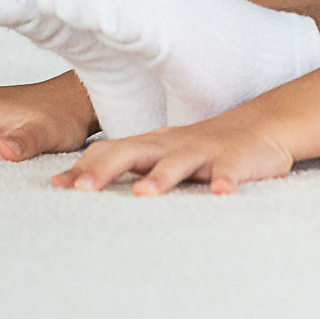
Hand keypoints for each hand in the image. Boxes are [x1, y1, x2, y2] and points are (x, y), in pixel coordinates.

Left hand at [50, 110, 296, 196]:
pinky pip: (230, 171)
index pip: (109, 151)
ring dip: (162, 176)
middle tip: (81, 190)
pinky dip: (225, 180)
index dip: (83, 167)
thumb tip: (80, 185)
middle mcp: (173, 145)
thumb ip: (129, 165)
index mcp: (152, 145)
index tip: (56, 187)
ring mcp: (206, 151)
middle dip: (106, 170)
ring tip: (145, 194)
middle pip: (134, 152)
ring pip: (180, 162)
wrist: (263, 125)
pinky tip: (221, 192)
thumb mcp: (162, 154)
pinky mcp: (236, 160)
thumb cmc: (203, 147)